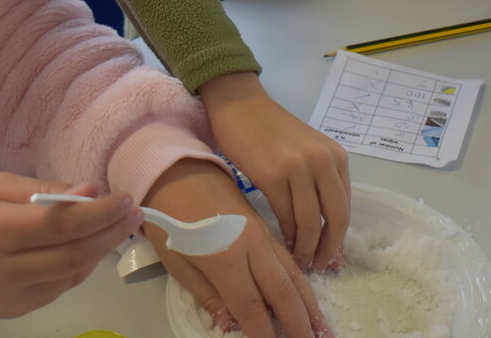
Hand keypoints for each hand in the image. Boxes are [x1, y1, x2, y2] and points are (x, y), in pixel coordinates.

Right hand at [0, 172, 141, 316]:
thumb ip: (42, 190)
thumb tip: (89, 191)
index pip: (61, 225)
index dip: (100, 213)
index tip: (124, 198)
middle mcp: (0, 270)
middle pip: (73, 255)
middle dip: (109, 233)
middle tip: (133, 212)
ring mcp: (6, 297)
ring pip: (70, 276)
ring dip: (99, 251)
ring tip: (117, 226)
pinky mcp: (10, 312)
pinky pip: (56, 289)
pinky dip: (78, 267)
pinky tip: (87, 246)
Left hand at [143, 160, 328, 337]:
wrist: (175, 170)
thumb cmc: (167, 219)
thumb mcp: (178, 262)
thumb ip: (207, 295)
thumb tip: (231, 325)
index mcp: (226, 258)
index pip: (252, 307)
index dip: (266, 334)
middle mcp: (251, 246)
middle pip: (283, 291)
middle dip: (300, 323)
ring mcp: (261, 234)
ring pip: (293, 273)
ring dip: (309, 303)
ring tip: (323, 328)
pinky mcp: (263, 226)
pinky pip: (288, 257)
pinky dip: (302, 280)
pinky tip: (308, 294)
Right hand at [199, 73, 349, 270]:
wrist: (239, 105)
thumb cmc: (269, 130)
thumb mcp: (306, 151)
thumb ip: (319, 180)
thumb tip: (325, 227)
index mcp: (337, 157)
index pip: (346, 207)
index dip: (339, 238)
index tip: (330, 256)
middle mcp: (323, 162)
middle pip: (336, 219)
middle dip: (328, 249)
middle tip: (318, 267)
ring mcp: (299, 168)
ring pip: (311, 222)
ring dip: (306, 248)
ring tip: (299, 261)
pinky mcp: (273, 175)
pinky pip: (286, 216)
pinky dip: (286, 236)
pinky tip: (281, 244)